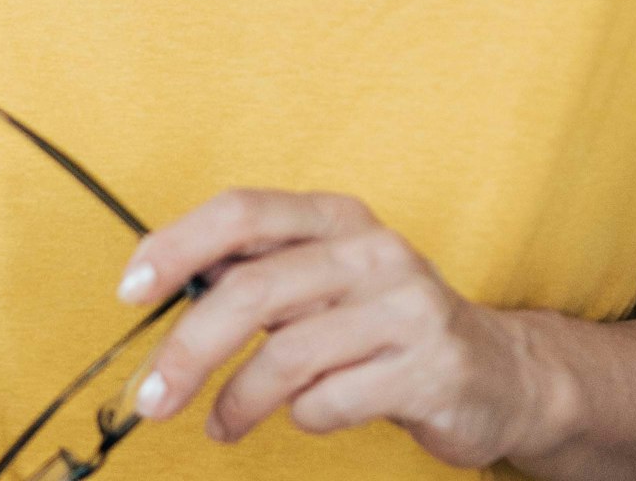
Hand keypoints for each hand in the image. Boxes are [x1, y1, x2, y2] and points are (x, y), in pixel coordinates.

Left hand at [119, 189, 570, 467]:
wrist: (505, 374)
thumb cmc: (383, 323)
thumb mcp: (322, 280)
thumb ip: (254, 275)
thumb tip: (160, 286)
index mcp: (333, 216)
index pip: (239, 212)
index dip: (176, 246)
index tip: (130, 290)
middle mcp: (370, 251)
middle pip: (252, 291)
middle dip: (189, 349)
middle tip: (151, 396)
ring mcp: (406, 309)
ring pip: (287, 354)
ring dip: (238, 400)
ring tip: (218, 424)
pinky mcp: (431, 370)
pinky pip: (333, 400)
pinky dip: (302, 416)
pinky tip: (301, 418)